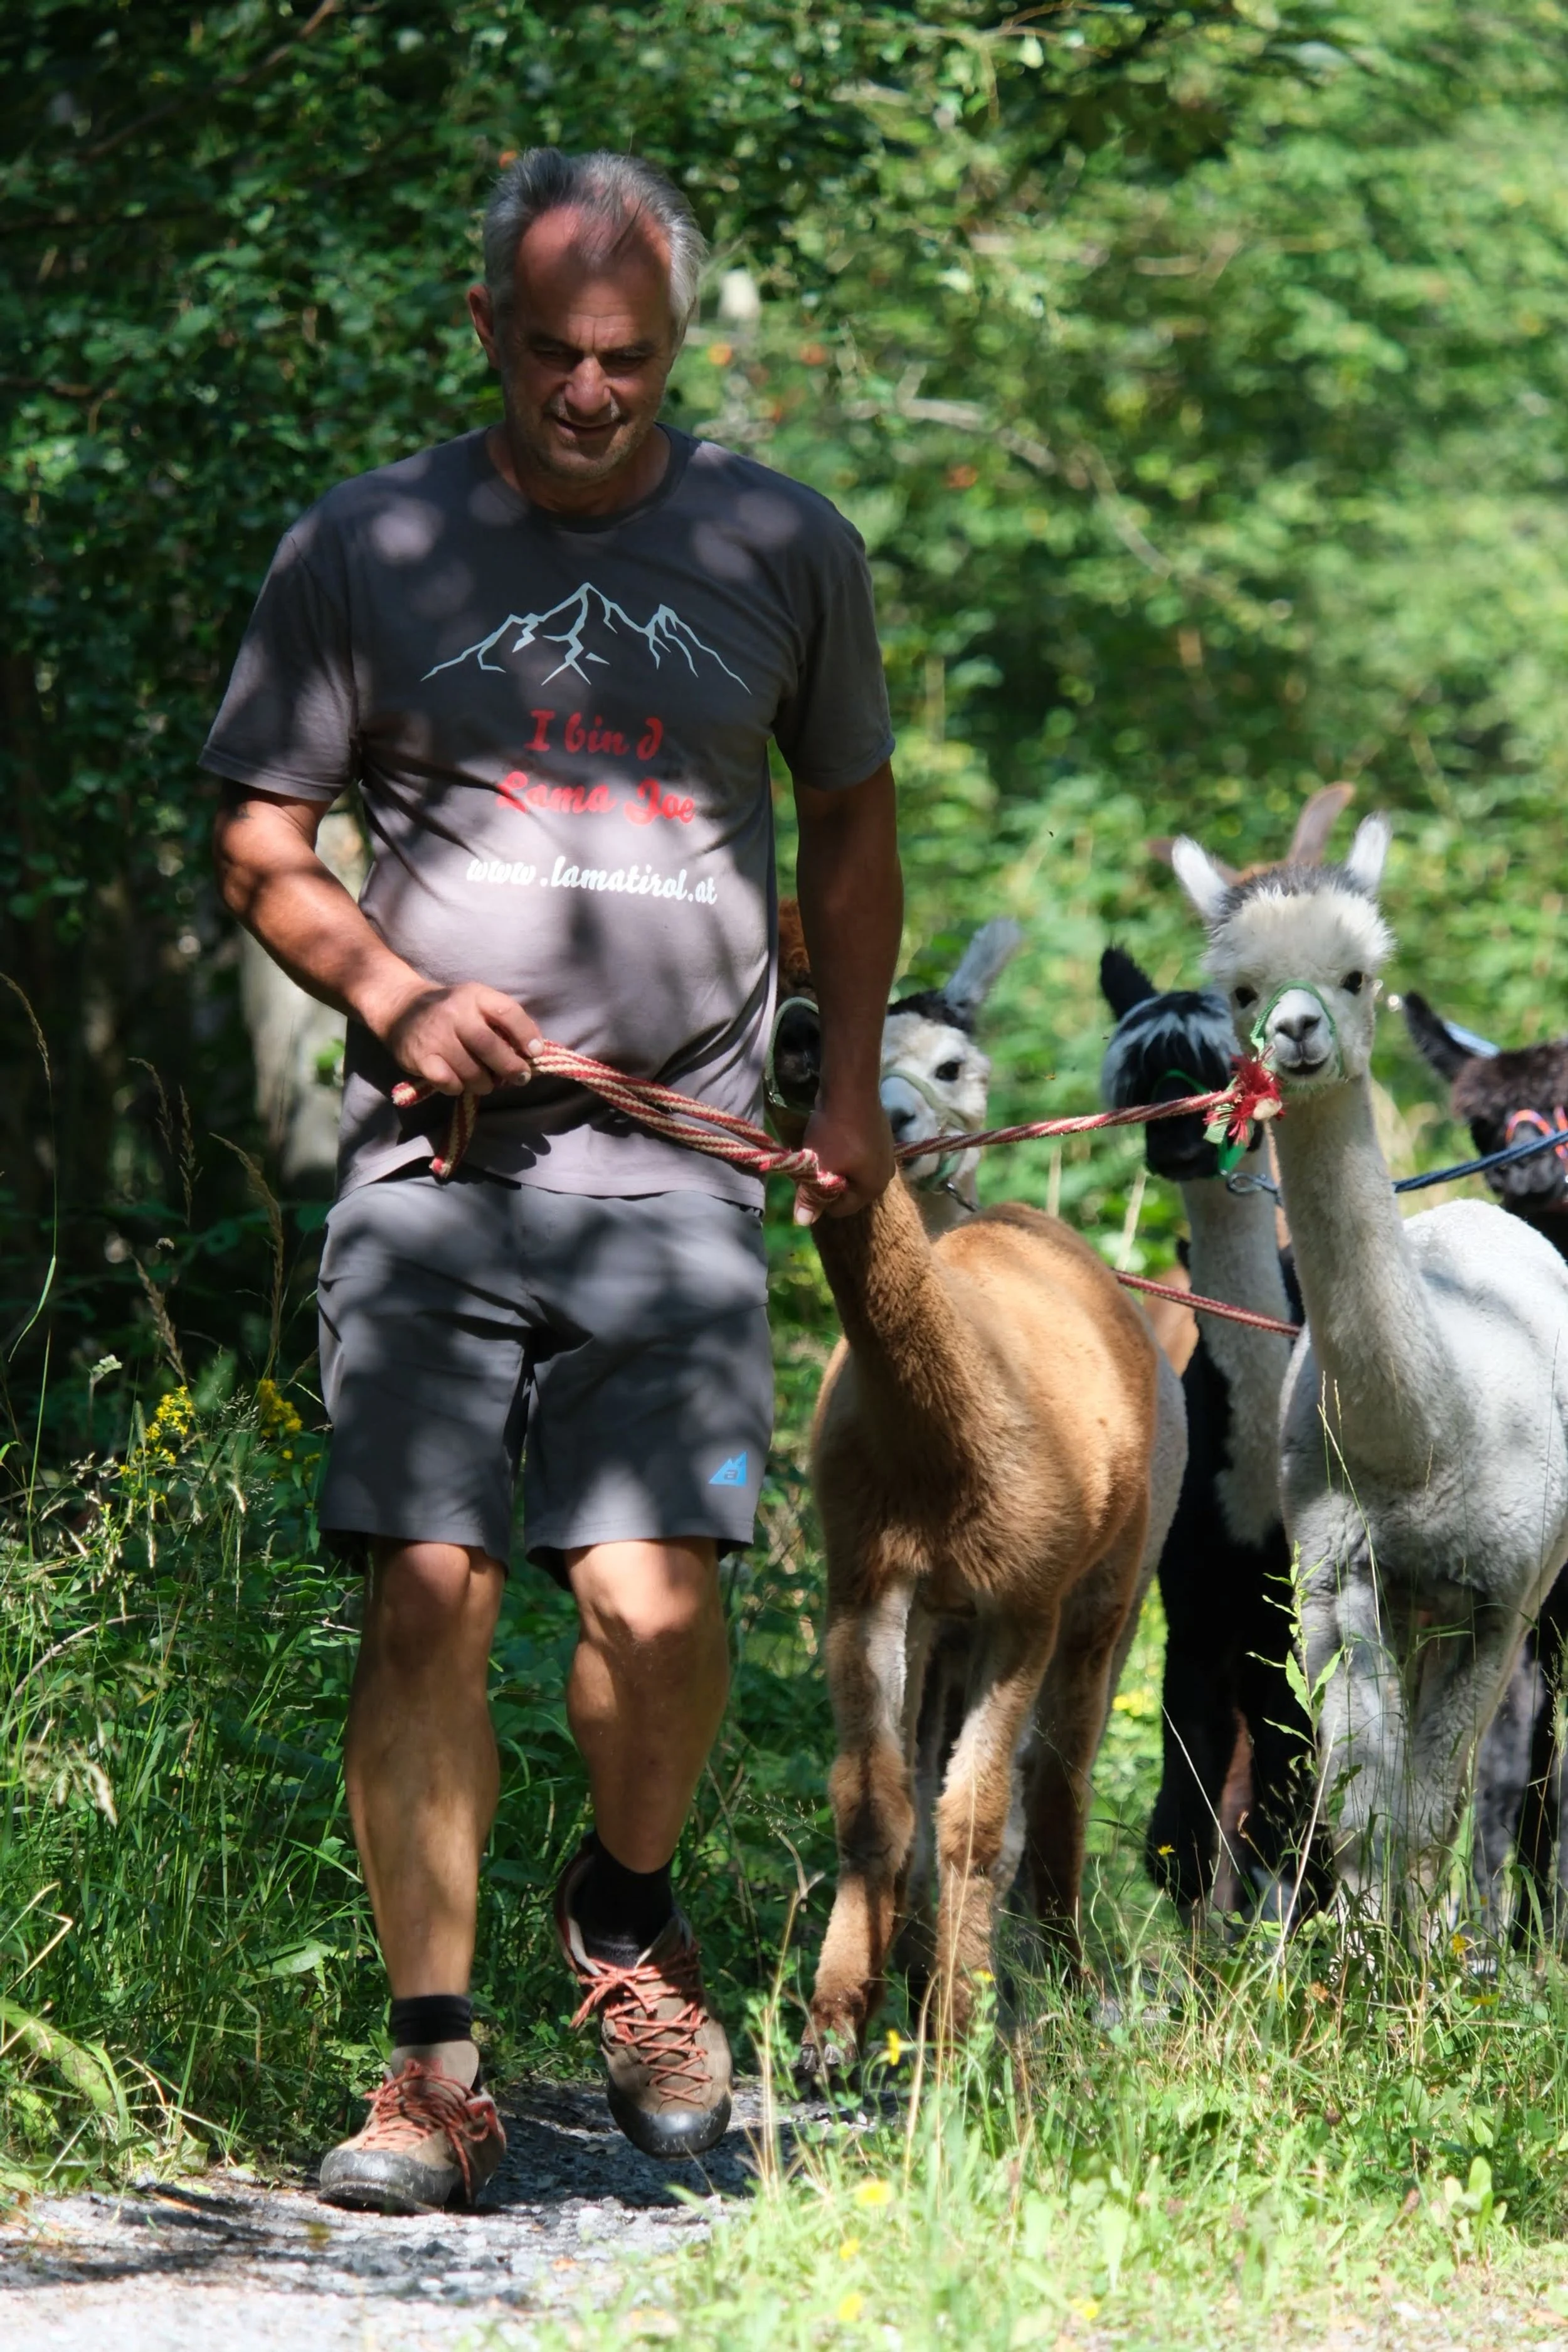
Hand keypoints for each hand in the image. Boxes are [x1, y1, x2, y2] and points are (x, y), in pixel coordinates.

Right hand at [369, 976, 541, 1096]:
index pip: (507, 1012)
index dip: (526, 1034)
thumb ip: (503, 1021)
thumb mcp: (476, 1003)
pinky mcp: (420, 1058)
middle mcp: (455, 1013)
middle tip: (520, 1078)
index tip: (536, 1052)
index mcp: (475, 996)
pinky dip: (459, 1087)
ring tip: (486, 1082)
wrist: (400, 1007)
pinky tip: (459, 1081)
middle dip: (511, 1068)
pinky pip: (449, 1083)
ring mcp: (436, 1036)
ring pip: (471, 1072)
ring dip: (485, 1083)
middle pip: (490, 1046)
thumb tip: (534, 1051)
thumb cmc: (451, 1011)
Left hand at [795, 1095, 895, 1224]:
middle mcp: (886, 1175)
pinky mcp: (882, 1136)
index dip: (819, 1197)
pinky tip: (834, 1135)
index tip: (807, 1178)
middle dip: (827, 1180)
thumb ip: (810, 1197)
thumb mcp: (819, 1168)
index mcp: (874, 1188)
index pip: (840, 1208)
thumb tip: (802, 1223)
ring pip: (852, 1170)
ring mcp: (886, 1154)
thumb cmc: (835, 1134)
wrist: (851, 1088)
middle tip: (813, 1162)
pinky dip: (844, 1149)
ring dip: (835, 1163)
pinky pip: (858, 1154)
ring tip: (821, 1147)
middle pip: (848, 1190)